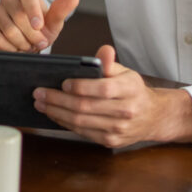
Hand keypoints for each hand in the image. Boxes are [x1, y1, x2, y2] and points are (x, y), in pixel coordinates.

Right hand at [0, 0, 79, 51]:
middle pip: (18, 16)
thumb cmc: (40, 29)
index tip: (39, 27)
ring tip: (27, 45)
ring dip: (22, 44)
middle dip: (32, 35)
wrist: (23, 42)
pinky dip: (10, 49)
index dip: (33, 11)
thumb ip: (61, 10)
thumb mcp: (53, 22)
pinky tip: (15, 49)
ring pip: (9, 30)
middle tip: (38, 42)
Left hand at [32, 45, 191, 147]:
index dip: (80, 87)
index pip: (102, 89)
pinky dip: (64, 123)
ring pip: (80, 122)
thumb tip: (103, 50)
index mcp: (130, 89)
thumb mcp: (126, 72)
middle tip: (39, 92)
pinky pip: (82, 132)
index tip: (62, 83)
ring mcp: (118, 129)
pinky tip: (54, 114)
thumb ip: (110, 63)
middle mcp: (125, 111)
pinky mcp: (110, 141)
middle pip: (85, 107)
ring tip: (40, 103)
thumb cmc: (133, 91)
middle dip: (57, 100)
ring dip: (56, 112)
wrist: (152, 117)